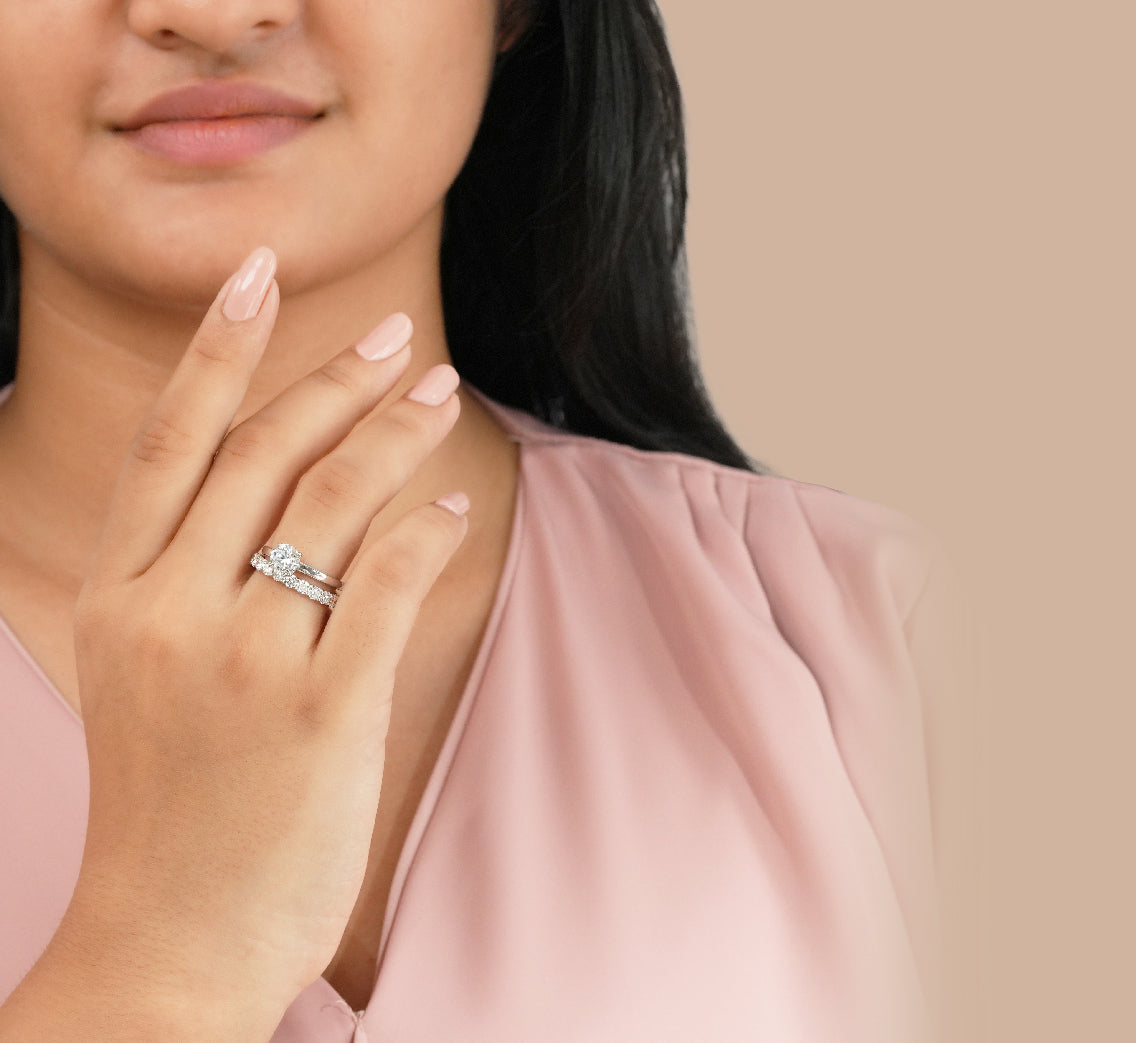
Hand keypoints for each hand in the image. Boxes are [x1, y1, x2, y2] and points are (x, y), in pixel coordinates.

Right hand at [62, 246, 467, 1006]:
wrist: (168, 942)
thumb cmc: (170, 808)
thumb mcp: (145, 677)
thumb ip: (186, 584)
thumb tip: (273, 503)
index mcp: (119, 597)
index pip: (168, 443)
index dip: (215, 350)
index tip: (254, 274)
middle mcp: (170, 613)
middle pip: (260, 453)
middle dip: (332, 380)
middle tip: (392, 337)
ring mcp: (243, 662)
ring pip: (328, 501)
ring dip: (390, 433)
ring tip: (435, 393)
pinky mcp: (320, 713)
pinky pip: (384, 583)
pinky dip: (423, 532)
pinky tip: (448, 509)